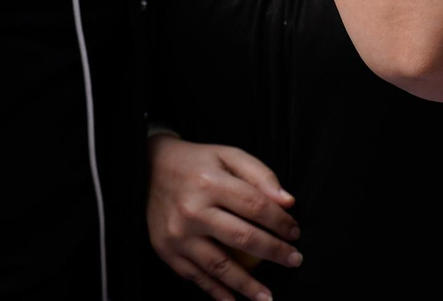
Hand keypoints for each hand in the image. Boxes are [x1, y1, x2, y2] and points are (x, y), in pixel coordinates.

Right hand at [147, 134, 301, 300]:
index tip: (295, 233)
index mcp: (208, 182)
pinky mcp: (166, 250)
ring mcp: (178, 234)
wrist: (147, 168)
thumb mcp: (227, 155)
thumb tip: (288, 203)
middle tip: (294, 260)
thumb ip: (260, 174)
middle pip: (242, 238)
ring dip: (248, 285)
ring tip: (268, 296)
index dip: (280, 222)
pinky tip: (235, 300)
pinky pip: (196, 276)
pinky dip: (217, 292)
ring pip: (220, 265)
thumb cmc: (196, 163)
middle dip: (274, 252)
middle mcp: (191, 210)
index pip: (255, 206)